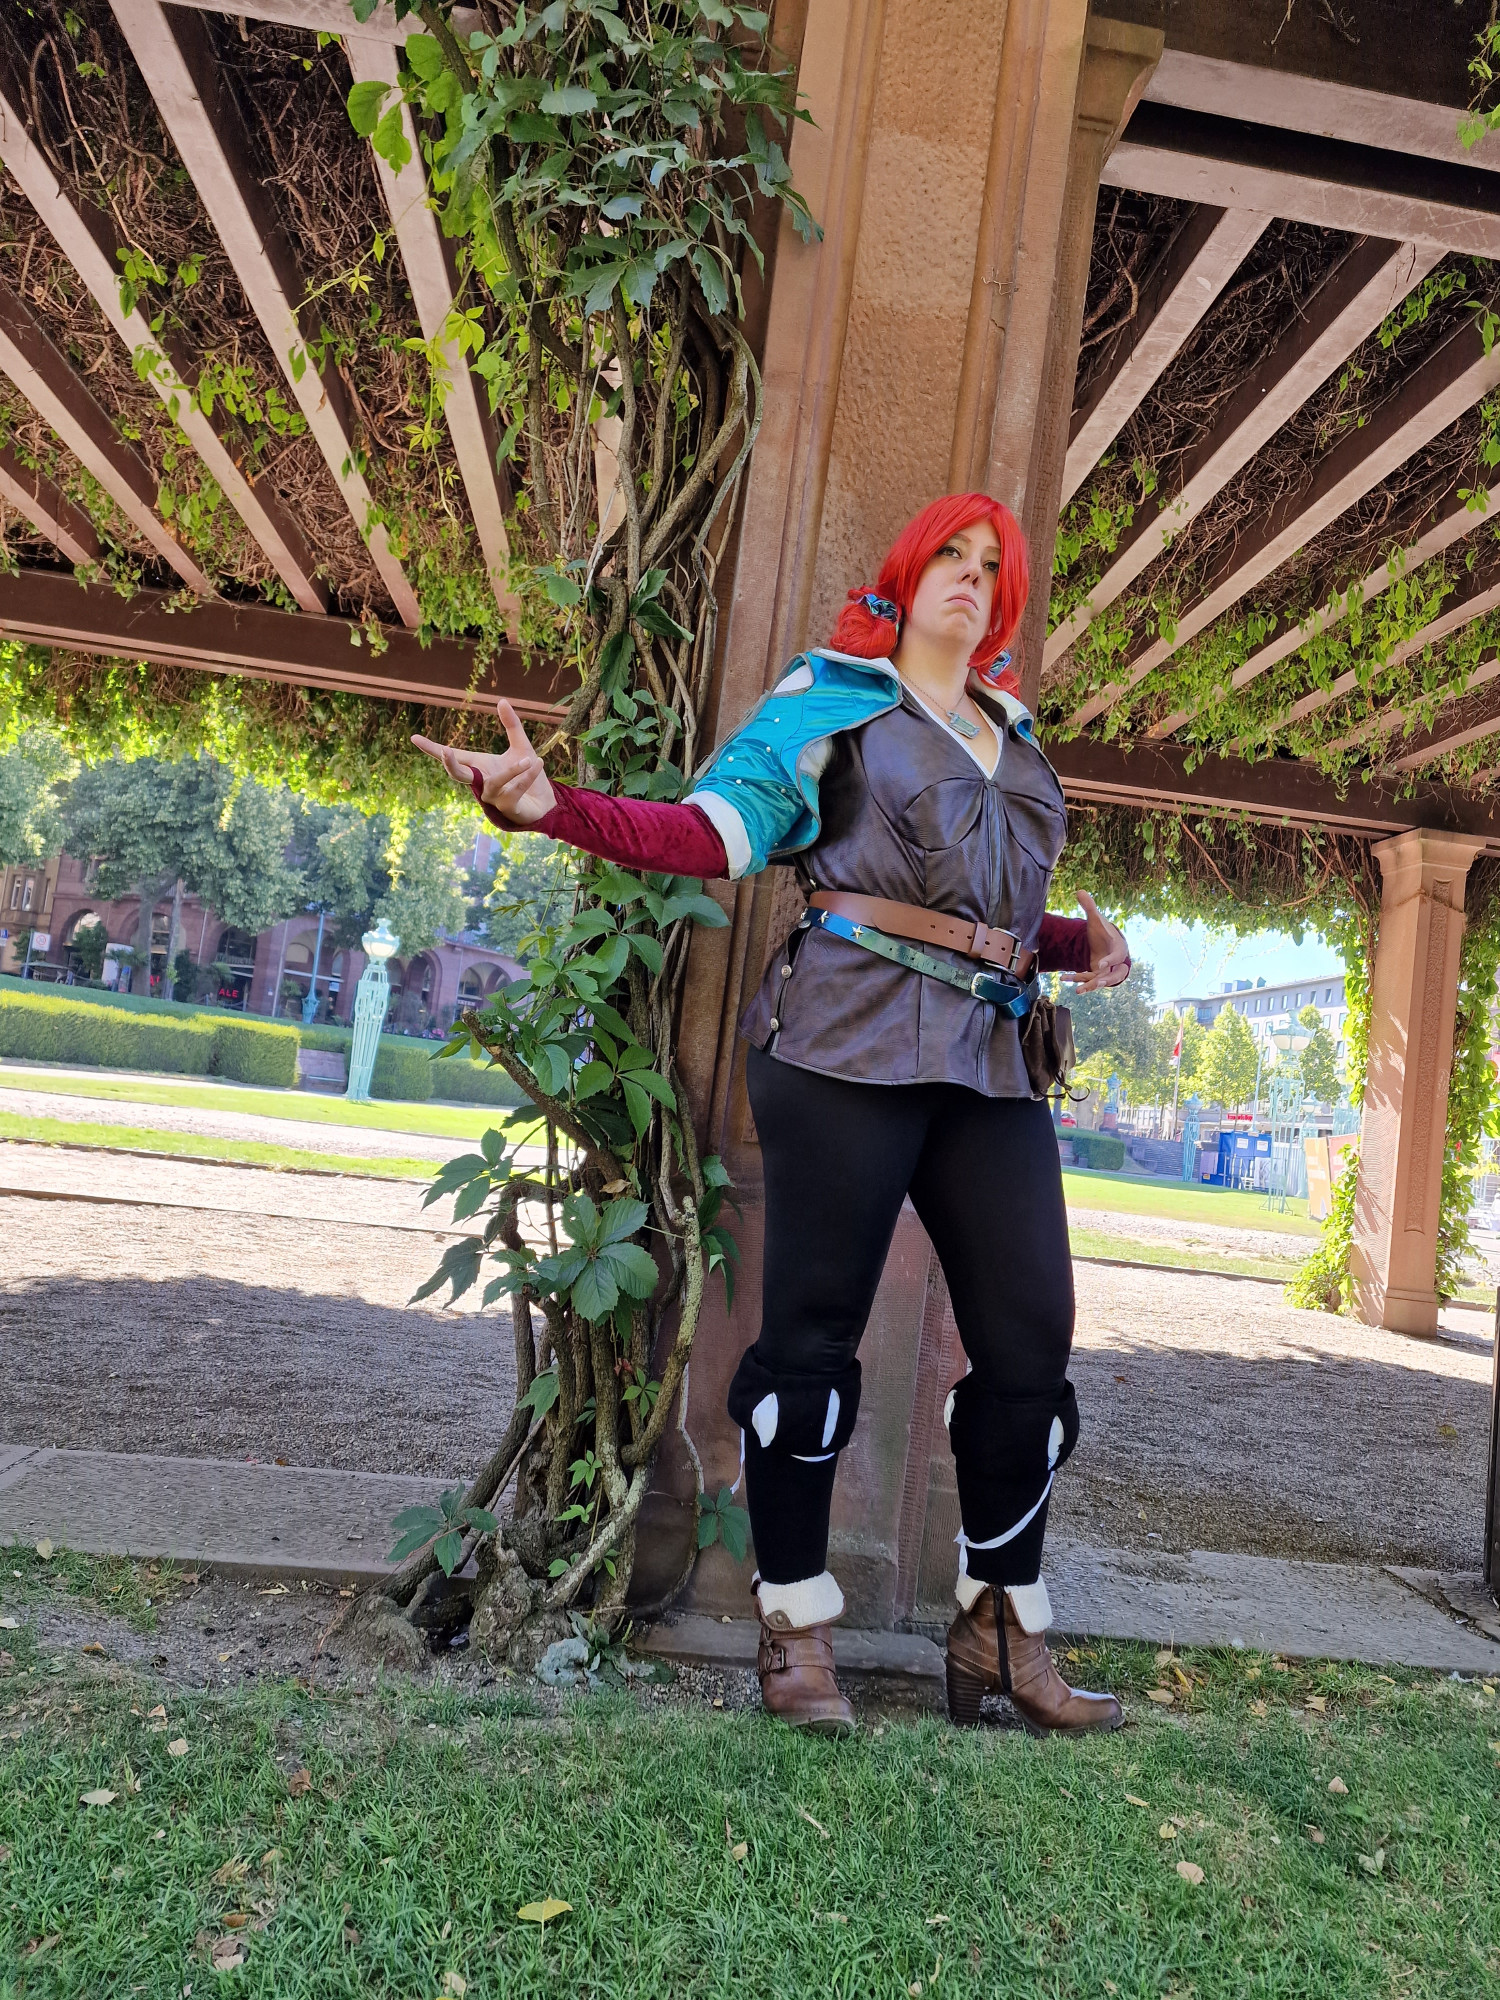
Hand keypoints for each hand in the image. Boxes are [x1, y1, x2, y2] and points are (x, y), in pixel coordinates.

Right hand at [411, 698, 555, 825]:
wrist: (546, 801)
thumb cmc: (528, 774)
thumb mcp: (521, 747)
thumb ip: (511, 725)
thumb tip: (502, 700)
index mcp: (480, 766)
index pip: (454, 756)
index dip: (432, 749)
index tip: (413, 737)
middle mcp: (481, 782)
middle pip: (458, 775)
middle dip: (450, 764)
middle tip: (446, 751)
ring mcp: (492, 798)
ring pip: (494, 783)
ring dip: (511, 771)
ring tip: (530, 759)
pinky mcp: (507, 808)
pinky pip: (513, 791)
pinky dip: (526, 777)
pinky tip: (537, 765)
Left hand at [1064, 889, 1130, 991]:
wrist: (1106, 943)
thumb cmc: (1103, 932)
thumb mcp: (1096, 920)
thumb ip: (1089, 907)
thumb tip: (1079, 891)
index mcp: (1118, 948)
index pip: (1117, 956)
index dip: (1110, 960)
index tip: (1100, 965)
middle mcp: (1115, 962)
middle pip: (1114, 974)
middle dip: (1104, 980)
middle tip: (1095, 984)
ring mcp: (1107, 971)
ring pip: (1101, 981)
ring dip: (1090, 985)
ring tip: (1078, 991)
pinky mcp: (1098, 976)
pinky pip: (1091, 981)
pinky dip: (1080, 982)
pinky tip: (1065, 980)